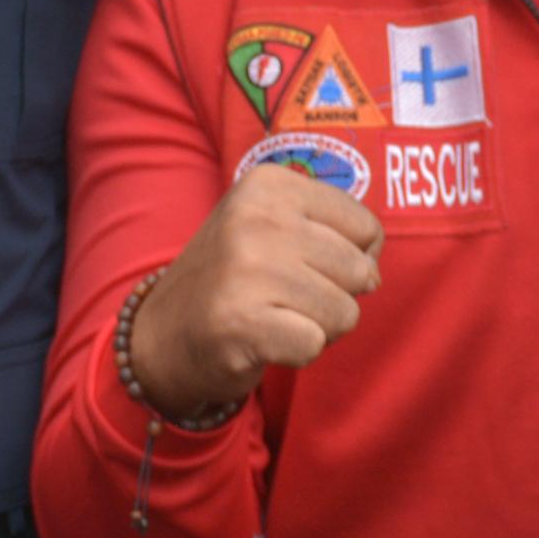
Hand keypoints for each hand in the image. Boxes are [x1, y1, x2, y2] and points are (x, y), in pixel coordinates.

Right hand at [124, 165, 386, 419]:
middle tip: (286, 298)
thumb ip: (335, 234)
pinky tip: (263, 340)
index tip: (305, 266)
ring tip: (275, 317)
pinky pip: (315, 344)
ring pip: (345, 312)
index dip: (350, 258)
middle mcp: (256, 217)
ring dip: (318, 327)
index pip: (365, 227)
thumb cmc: (238, 279)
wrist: (164, 333)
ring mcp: (246, 269)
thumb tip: (374, 274)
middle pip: (360, 271)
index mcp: (268, 184)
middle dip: (335, 296)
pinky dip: (297, 353)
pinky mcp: (241, 321)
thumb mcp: (275, 227)